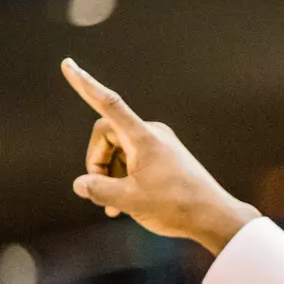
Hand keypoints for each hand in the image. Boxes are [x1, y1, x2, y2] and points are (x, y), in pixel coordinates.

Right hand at [59, 59, 258, 252]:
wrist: (216, 218)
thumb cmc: (176, 207)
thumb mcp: (129, 201)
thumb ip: (99, 190)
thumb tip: (81, 184)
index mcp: (143, 137)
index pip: (108, 103)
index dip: (85, 84)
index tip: (67, 64)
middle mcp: (152, 134)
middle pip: (107, 137)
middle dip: (98, 163)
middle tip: (100, 192)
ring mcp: (161, 145)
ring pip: (120, 152)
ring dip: (111, 176)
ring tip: (115, 207)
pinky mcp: (167, 158)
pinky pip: (135, 161)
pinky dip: (125, 179)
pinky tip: (123, 206)